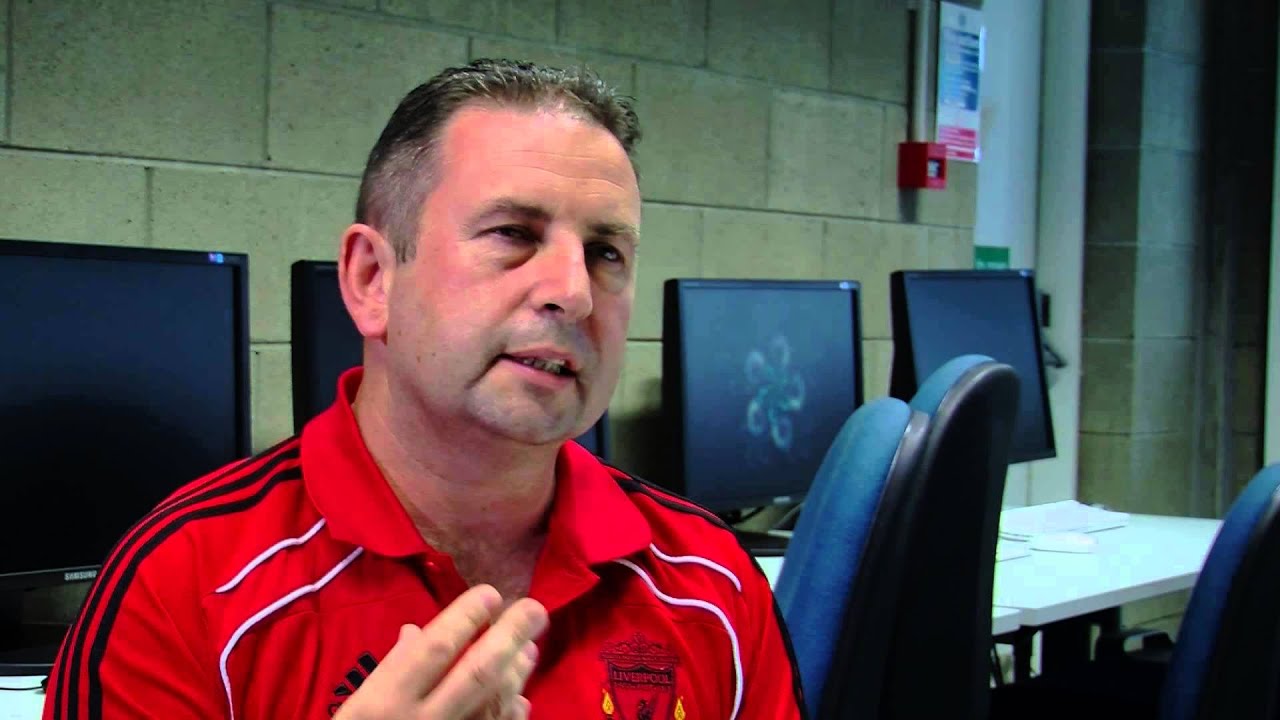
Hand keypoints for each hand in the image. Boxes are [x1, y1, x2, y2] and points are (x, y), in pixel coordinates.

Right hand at [334, 584, 547, 719]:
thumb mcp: (356, 710)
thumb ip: (389, 670)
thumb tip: (417, 632)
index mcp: (385, 702)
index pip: (434, 650)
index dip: (465, 618)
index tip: (491, 593)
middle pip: (478, 673)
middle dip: (511, 636)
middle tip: (536, 609)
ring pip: (496, 703)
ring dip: (518, 671)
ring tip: (531, 645)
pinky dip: (513, 714)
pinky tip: (522, 696)